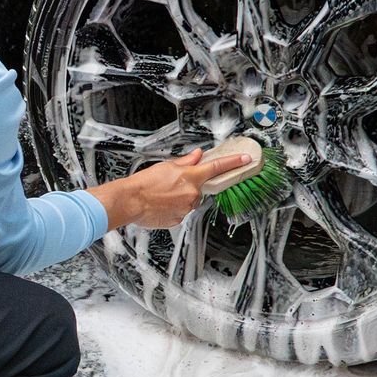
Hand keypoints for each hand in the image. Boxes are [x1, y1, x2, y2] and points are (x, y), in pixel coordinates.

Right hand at [89, 144, 254, 234]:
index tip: (245, 160)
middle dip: (188, 187)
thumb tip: (196, 156)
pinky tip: (160, 205)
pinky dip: (173, 208)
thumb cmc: (144, 183)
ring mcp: (186, 208)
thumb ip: (185, 162)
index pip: (217, 167)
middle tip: (170, 185)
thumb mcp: (166, 166)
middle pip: (199, 189)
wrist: (130, 201)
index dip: (233, 162)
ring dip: (179, 198)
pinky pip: (181, 212)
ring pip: (189, 202)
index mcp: (191, 177)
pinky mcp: (179, 220)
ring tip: (161, 196)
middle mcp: (192, 194)